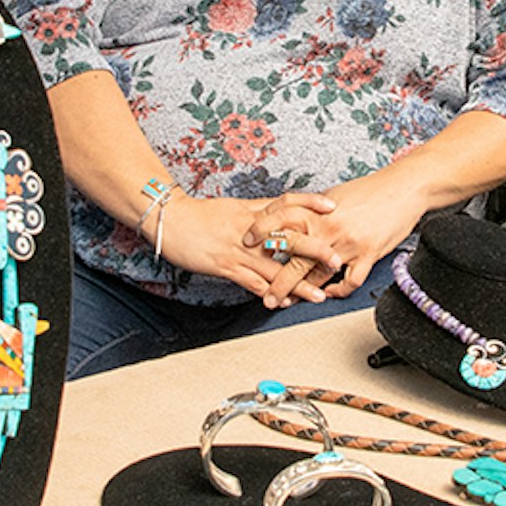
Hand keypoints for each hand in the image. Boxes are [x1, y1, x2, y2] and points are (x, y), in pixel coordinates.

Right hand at [153, 192, 335, 310]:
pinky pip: (251, 283)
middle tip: (336, 259)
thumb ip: (259, 212)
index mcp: (252, 212)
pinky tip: (282, 303)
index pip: (286, 203)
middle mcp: (249, 230)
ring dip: (298, 283)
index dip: (309, 203)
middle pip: (287, 238)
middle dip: (314, 250)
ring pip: (274, 267)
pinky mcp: (226, 266)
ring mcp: (238, 250)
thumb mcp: (233, 207)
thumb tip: (283, 213)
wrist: (168, 219)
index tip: (332, 206)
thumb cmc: (200, 214)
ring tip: (320, 294)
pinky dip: (268, 294)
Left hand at [254, 169, 427, 296]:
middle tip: (266, 295)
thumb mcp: (334, 195)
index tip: (246, 243)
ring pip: (318, 275)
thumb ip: (313, 210)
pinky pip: (349, 280)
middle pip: (294, 258)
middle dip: (277, 281)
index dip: (260, 232)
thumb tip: (295, 217)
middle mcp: (328, 228)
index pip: (279, 221)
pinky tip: (331, 294)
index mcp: (316, 210)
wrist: (404, 189)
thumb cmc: (371, 190)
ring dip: (303, 293)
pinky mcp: (367, 255)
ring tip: (291, 303)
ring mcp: (347, 244)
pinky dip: (339, 291)